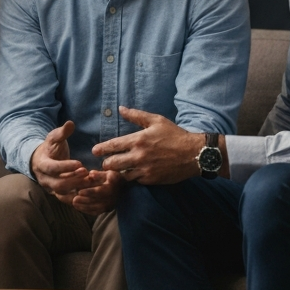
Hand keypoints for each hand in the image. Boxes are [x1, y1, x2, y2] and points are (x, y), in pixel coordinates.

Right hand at [30, 120, 92, 197]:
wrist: (41, 161)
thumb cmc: (50, 148)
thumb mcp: (53, 138)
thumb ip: (61, 132)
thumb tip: (70, 123)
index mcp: (42, 165)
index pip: (52, 168)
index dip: (65, 167)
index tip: (80, 163)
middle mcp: (45, 179)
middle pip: (58, 185)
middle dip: (74, 180)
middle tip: (88, 174)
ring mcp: (51, 189)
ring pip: (64, 194)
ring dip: (79, 189)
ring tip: (93, 182)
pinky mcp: (59, 194)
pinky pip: (68, 200)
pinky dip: (79, 198)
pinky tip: (92, 192)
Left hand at [70, 169, 123, 214]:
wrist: (122, 189)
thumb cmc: (112, 178)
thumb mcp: (107, 173)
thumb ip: (98, 174)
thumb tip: (91, 174)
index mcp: (111, 186)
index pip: (100, 191)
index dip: (89, 192)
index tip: (79, 192)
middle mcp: (112, 197)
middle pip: (97, 201)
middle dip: (84, 201)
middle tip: (74, 200)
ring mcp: (110, 204)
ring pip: (96, 208)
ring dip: (84, 206)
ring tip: (74, 203)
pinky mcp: (107, 209)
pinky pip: (97, 212)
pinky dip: (87, 211)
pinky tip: (79, 207)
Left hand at [91, 107, 207, 184]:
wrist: (194, 154)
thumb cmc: (175, 135)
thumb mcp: (156, 121)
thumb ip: (136, 115)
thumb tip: (120, 108)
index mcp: (138, 140)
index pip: (112, 146)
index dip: (101, 149)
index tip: (95, 151)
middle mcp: (138, 156)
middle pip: (112, 164)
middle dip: (106, 164)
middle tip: (106, 162)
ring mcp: (144, 169)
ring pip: (122, 175)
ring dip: (119, 172)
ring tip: (119, 168)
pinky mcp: (151, 179)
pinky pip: (135, 181)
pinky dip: (132, 177)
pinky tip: (133, 173)